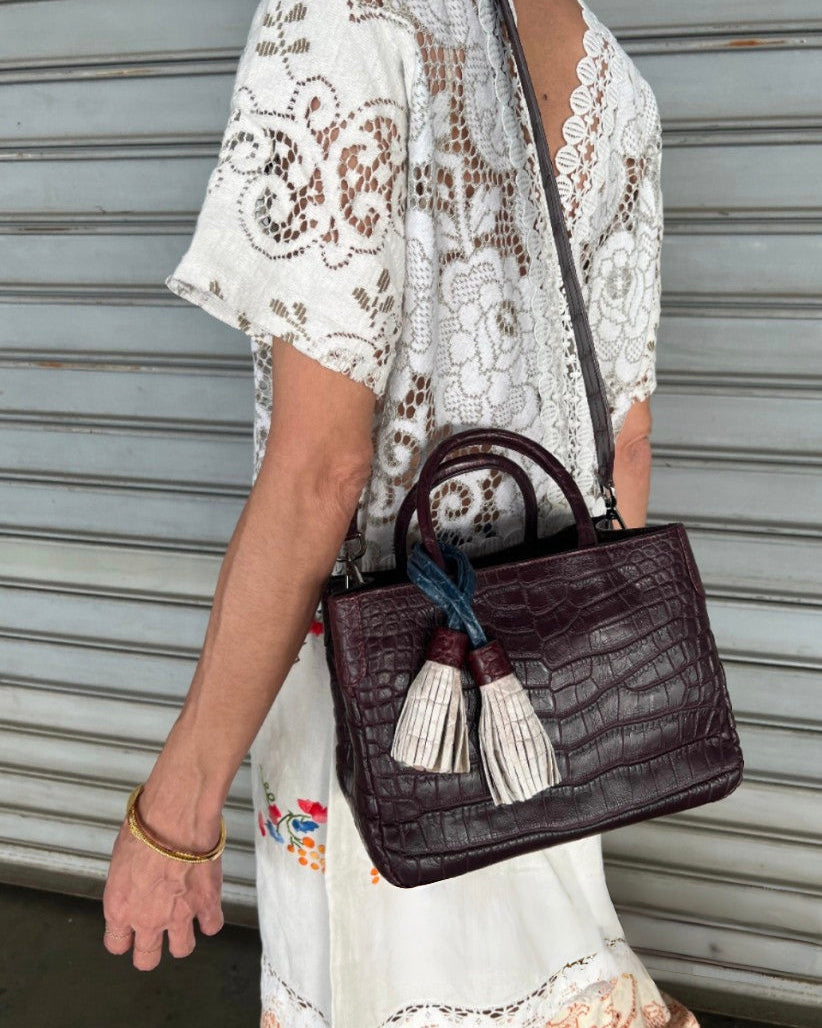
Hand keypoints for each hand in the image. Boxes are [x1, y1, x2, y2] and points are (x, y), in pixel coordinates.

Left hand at [102, 799, 224, 970]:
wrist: (175, 818)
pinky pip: (212, 926)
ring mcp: (179, 916)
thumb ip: (127, 883)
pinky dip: (211, 919)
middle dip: (151, 950)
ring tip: (185, 922)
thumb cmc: (145, 828)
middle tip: (157, 936)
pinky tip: (208, 907)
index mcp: (120, 908)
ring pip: (182, 950)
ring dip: (183, 938)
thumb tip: (135, 882)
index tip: (129, 933)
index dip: (124, 940)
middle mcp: (147, 919)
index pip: (116, 945)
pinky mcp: (206, 904)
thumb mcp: (120, 859)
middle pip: (146, 959)